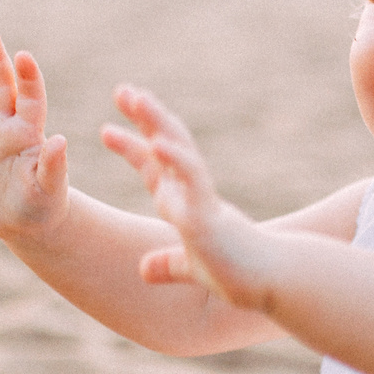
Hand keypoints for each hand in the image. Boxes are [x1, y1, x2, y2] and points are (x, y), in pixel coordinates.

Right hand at [0, 28, 67, 239]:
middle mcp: (6, 126)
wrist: (22, 225)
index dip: (28, 77)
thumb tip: (60, 140)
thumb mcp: (50, 189)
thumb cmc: (43, 207)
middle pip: (0, 84)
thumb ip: (53, 165)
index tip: (23, 56)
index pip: (30, 96)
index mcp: (30, 132)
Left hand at [101, 85, 271, 307]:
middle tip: (122, 89)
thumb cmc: (235, 273)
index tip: (106, 129)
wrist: (267, 284)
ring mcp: (201, 198)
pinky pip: (192, 179)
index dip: (132, 146)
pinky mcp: (210, 213)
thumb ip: (168, 265)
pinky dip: (175, 159)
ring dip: (157, 122)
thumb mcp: (190, 268)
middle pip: (166, 143)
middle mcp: (191, 192)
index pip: (153, 165)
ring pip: (179, 149)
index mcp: (183, 201)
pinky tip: (156, 142)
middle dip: (145, 116)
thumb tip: (145, 270)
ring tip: (137, 98)